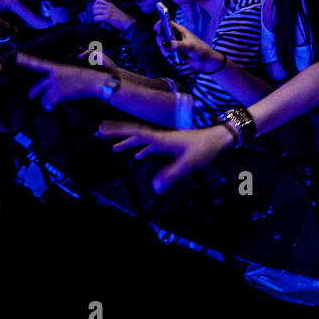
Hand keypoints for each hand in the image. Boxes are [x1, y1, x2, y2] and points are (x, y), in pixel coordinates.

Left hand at [16, 53, 104, 109]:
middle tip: (31, 96)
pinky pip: (49, 101)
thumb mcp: (76, 71)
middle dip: (34, 92)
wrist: (97, 82)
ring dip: (45, 102)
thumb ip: (65, 76)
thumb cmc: (91, 76)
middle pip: (39, 84)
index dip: (28, 61)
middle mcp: (55, 75)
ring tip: (46, 106)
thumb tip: (59, 83)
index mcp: (59, 67)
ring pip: (44, 95)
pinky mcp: (60, 93)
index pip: (40, 63)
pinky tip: (50, 108)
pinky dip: (49, 106)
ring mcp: (57, 84)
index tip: (18, 58)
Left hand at [92, 0, 136, 30]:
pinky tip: (98, 21)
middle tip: (96, 14)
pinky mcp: (107, 18)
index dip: (95, 4)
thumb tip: (101, 6)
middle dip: (94, 10)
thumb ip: (108, 7)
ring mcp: (107, 12)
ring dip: (95, 15)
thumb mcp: (115, 9)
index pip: (98, 1)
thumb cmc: (121, 17)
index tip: (96, 8)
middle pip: (95, 6)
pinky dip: (96, 20)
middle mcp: (108, 7)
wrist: (126, 21)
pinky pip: (97, 17)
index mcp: (110, 4)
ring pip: (95, 11)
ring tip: (97, 18)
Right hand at [98, 120, 234, 192]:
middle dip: (117, 132)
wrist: (220, 137)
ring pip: (142, 139)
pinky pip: (152, 145)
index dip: (118, 132)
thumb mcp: (189, 164)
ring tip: (112, 146)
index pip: (136, 133)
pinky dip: (141, 148)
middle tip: (99, 131)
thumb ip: (172, 175)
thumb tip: (155, 187)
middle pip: (135, 132)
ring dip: (127, 140)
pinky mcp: (173, 144)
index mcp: (162, 139)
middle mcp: (162, 137)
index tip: (103, 130)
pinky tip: (137, 156)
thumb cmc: (205, 147)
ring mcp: (167, 139)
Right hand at [162, 20, 222, 73]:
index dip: (160, 24)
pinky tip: (174, 61)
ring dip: (165, 52)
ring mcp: (175, 44)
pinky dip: (168, 57)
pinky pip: (166, 53)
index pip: (167, 23)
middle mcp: (176, 35)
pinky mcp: (175, 52)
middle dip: (161, 42)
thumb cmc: (201, 50)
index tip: (156, 30)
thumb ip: (178, 45)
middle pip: (162, 35)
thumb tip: (166, 44)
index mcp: (180, 30)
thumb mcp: (190, 47)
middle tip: (165, 49)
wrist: (206, 62)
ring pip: (163, 45)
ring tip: (172, 57)